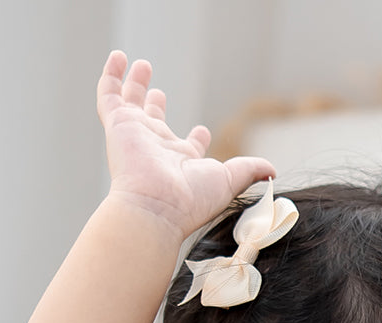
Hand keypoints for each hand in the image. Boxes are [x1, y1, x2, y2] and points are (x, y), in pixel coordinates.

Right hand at [96, 51, 274, 236]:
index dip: (196, 138)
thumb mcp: (230, 180)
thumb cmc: (192, 199)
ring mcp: (136, 134)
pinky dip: (111, 74)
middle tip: (159, 94)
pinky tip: (118, 56)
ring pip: (131, 102)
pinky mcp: (118, 124)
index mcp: (182, 162)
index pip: (189, 147)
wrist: (157, 206)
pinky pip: (109, 93)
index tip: (203, 131)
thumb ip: (249, 170)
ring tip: (140, 65)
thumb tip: (272, 170)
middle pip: (155, 121)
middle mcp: (158, 147)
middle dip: (157, 107)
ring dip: (135, 84)